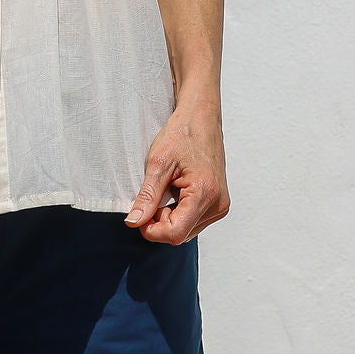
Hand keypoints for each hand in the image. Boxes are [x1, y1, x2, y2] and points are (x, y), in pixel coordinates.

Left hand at [125, 101, 229, 243]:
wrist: (201, 118)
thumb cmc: (182, 134)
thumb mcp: (157, 163)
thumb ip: (146, 196)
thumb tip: (134, 221)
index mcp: (204, 193)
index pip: (174, 233)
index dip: (151, 230)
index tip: (138, 215)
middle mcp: (218, 204)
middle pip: (180, 235)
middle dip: (159, 222)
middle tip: (152, 196)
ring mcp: (221, 205)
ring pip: (186, 230)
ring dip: (169, 218)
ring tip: (166, 189)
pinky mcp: (219, 203)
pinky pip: (194, 221)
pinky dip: (179, 212)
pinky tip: (176, 191)